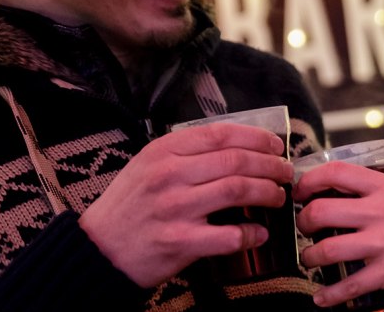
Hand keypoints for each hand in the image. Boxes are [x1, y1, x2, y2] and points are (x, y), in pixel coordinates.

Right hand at [79, 123, 295, 286]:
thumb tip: (237, 146)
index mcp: (163, 151)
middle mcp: (169, 175)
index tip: (275, 146)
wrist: (98, 249)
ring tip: (277, 198)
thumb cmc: (129, 206)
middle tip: (285, 173)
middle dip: (271, 165)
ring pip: (238, 191)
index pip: (222, 134)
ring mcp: (175, 208)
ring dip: (267, 194)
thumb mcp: (148, 165)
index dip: (257, 138)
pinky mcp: (179, 241)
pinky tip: (260, 233)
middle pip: (237, 161)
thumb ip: (185, 152)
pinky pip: (228, 235)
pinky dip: (251, 234)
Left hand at [293, 162, 383, 307]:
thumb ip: (377, 185)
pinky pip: (348, 285)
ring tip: (310, 259)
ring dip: (309, 257)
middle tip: (304, 227)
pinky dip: (329, 294)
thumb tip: (339, 183)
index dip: (309, 181)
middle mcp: (382, 211)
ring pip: (327, 250)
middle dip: (303, 222)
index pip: (336, 172)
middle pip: (322, 212)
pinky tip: (321, 296)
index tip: (300, 191)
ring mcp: (383, 243)